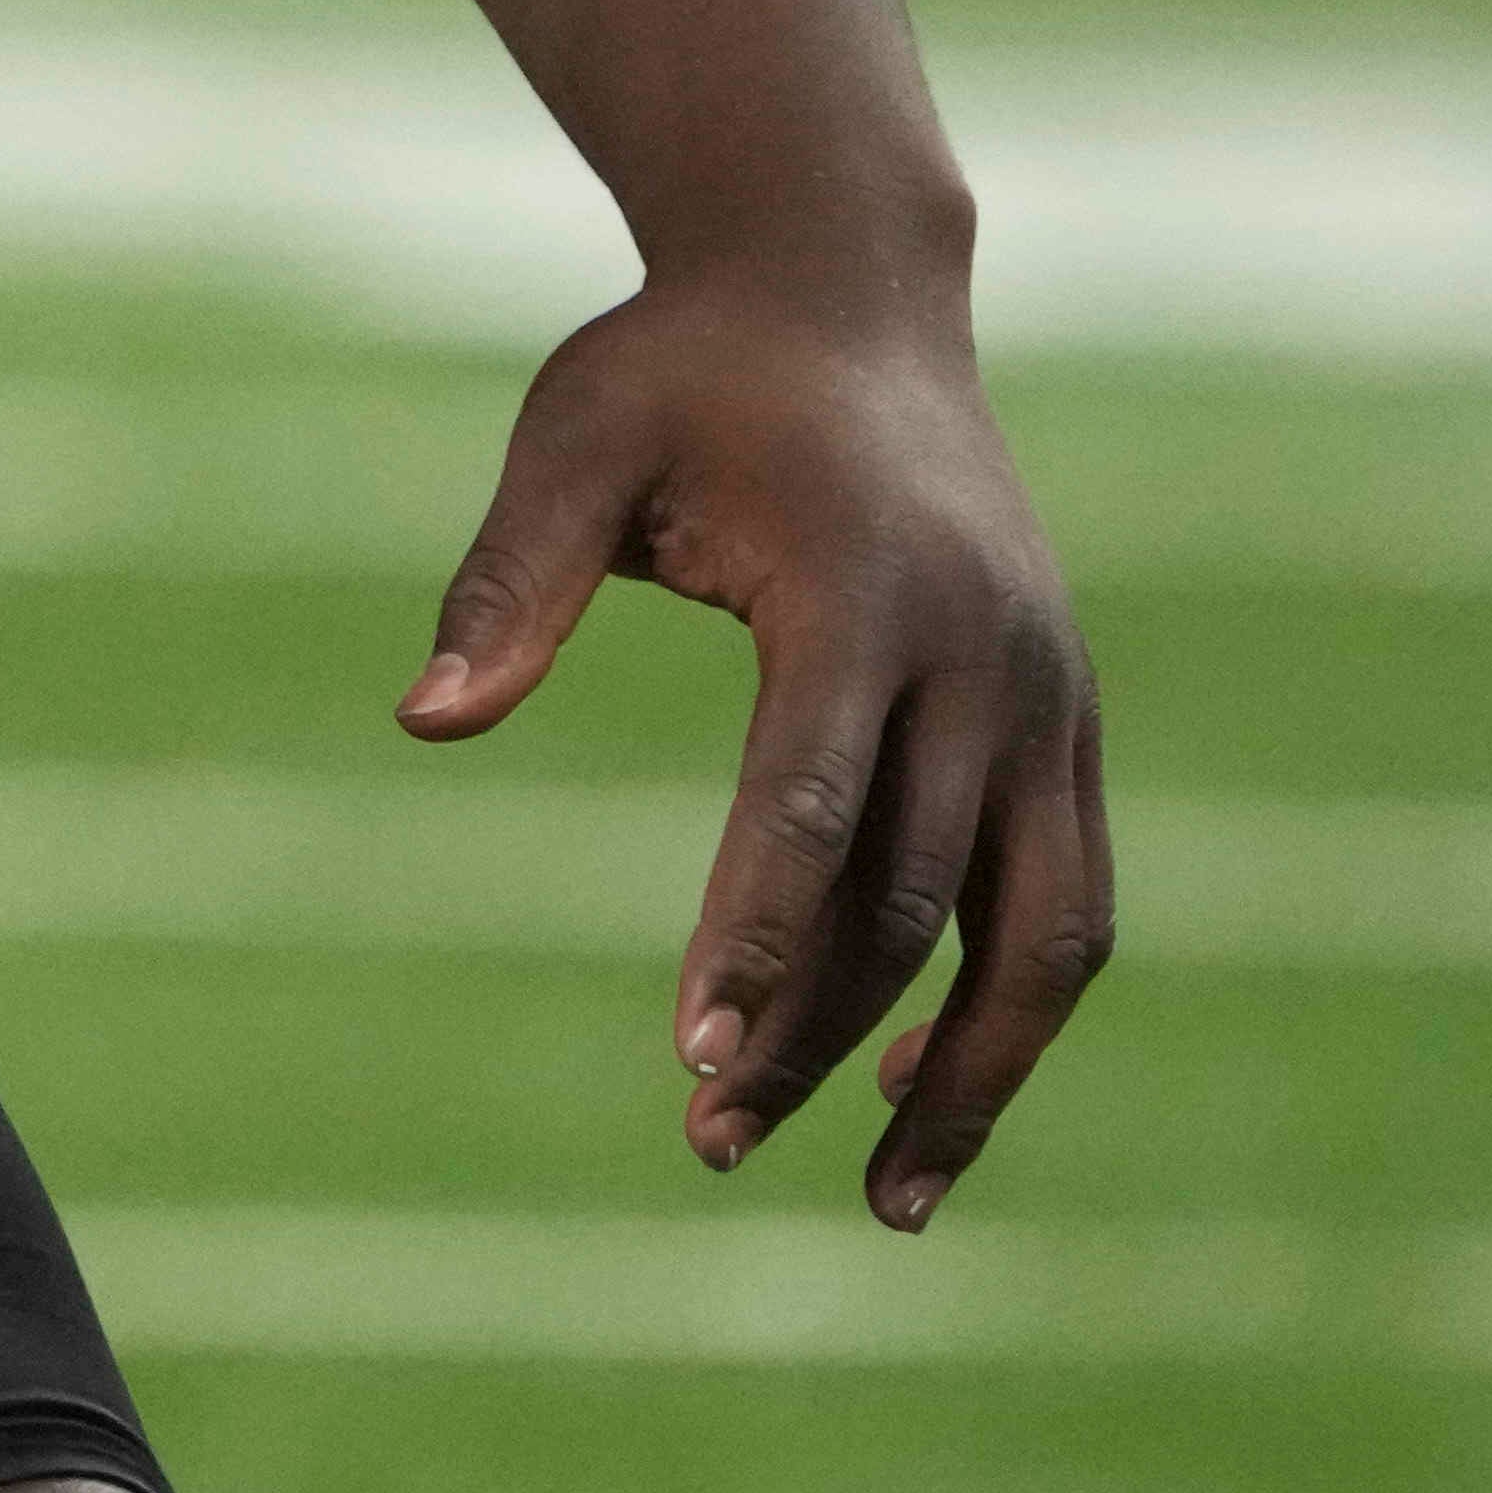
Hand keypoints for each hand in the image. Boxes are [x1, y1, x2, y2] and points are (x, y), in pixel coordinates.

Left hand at [396, 276, 1112, 1227]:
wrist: (844, 290)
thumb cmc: (684, 374)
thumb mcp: (573, 442)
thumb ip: (507, 581)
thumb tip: (424, 722)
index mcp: (866, 595)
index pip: (813, 805)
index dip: (756, 939)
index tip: (692, 1057)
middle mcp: (986, 658)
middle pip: (914, 894)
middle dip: (816, 1032)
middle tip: (705, 1140)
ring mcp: (1048, 696)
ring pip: (1040, 932)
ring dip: (966, 1073)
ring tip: (880, 1201)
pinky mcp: (1067, 721)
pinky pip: (1065, 898)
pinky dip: (1012, 1004)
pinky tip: (911, 1090)